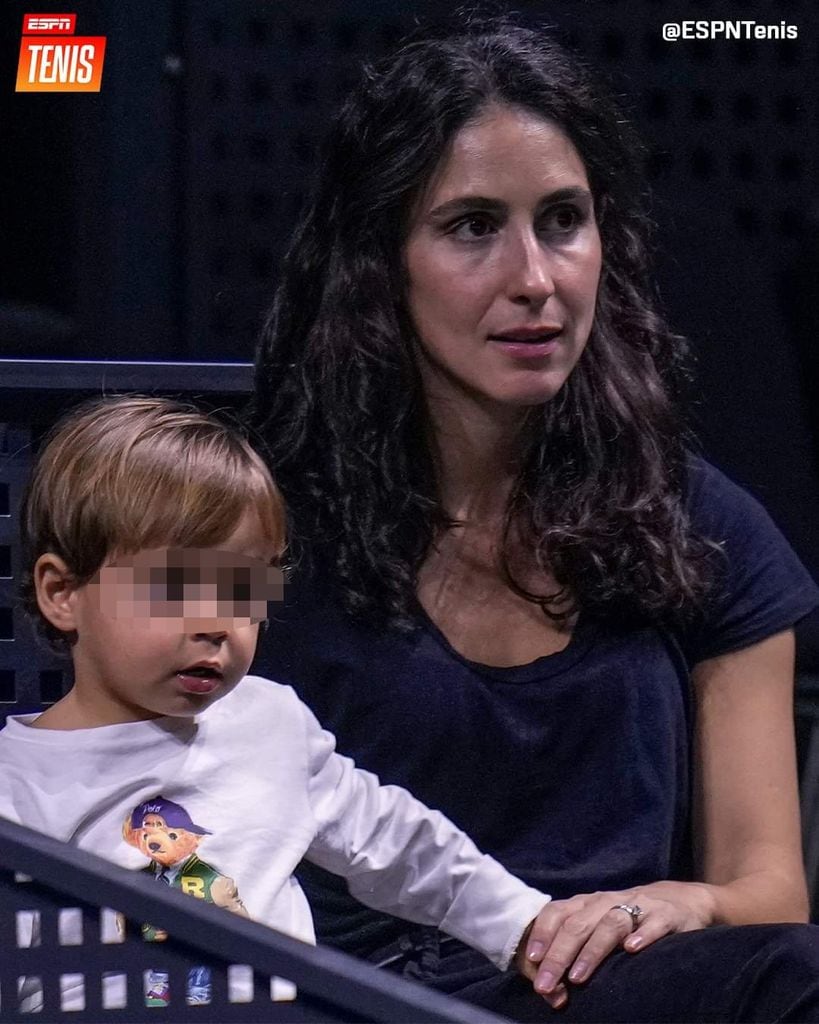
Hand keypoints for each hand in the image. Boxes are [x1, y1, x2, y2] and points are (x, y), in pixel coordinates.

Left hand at [516, 882, 714, 1002]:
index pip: (557, 912)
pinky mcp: (666, 916)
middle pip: (578, 924)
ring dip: (592, 951)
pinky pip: (653, 924)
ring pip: (610, 923)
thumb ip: (575, 948)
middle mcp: (607, 901)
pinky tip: (632, 950)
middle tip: (546, 984)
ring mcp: (637, 906)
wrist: (678, 901)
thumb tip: (550, 984)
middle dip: (559, 955)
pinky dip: (643, 936)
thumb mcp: (597, 925)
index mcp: (587, 903)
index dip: (543, 934)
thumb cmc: (627, 921)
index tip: (532, 960)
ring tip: (578, 977)